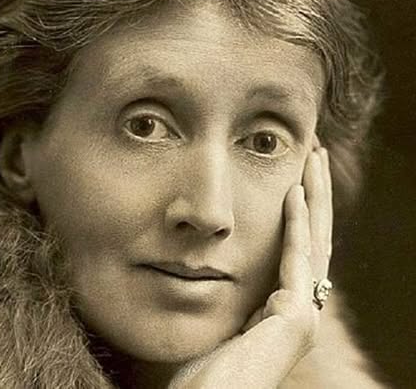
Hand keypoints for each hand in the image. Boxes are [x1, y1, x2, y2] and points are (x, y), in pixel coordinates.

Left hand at [168, 147, 332, 388]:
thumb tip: (217, 270)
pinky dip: (297, 224)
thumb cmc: (207, 373)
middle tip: (315, 156)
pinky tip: (294, 193)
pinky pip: (296, 259)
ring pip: (315, 242)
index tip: (296, 178)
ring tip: (314, 159)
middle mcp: (300, 309)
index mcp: (284, 308)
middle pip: (315, 238)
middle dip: (316, 195)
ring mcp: (302, 316)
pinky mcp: (295, 320)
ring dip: (315, 197)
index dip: (302, 212)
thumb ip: (232, 297)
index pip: (299, 249)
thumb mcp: (223, 322)